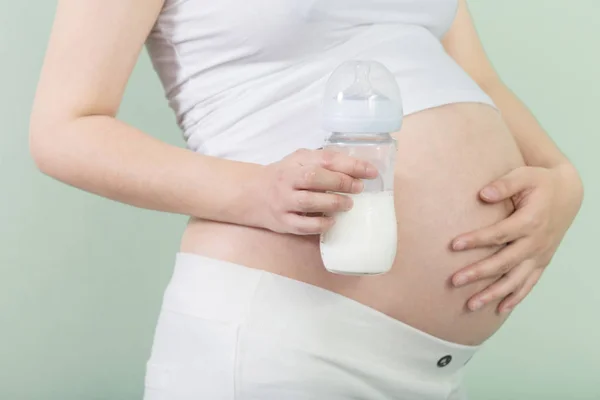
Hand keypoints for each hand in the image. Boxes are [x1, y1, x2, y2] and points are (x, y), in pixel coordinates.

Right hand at [253, 148, 377, 234]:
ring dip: (332, 203)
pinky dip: (320, 224)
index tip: (370, 172)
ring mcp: (283, 201)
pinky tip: (332, 221)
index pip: (324, 159)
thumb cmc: (285, 176)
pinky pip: (302, 225)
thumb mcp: (300, 161)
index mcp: (296, 162)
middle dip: (341, 182)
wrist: (252, 194)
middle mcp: (287, 180)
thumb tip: (357, 167)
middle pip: (313, 178)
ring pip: (308, 202)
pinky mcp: (282, 222)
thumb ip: (323, 162)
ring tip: (348, 204)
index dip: (349, 165)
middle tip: (359, 188)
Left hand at [450, 164, 582, 313]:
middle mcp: (536, 242)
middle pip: (504, 262)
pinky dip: (515, 297)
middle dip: (479, 273)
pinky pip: (529, 284)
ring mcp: (540, 255)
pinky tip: (498, 309)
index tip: (454, 245)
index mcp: (531, 221)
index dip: (477, 240)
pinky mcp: (542, 262)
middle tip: (454, 281)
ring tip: (470, 305)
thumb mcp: (524, 175)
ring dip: (493, 294)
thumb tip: (483, 194)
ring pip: (515, 280)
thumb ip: (504, 184)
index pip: (500, 234)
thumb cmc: (540, 183)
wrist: (567, 194)